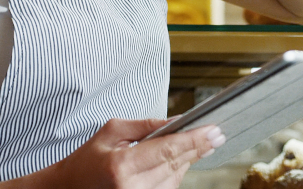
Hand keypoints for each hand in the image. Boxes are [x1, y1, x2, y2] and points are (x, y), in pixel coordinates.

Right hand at [47, 118, 224, 188]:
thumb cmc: (85, 162)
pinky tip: (179, 162)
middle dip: (197, 148)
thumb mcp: (110, 131)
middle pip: (176, 165)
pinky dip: (175, 174)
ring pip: (175, 180)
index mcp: (121, 166)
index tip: (212, 131)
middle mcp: (131, 188)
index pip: (167, 149)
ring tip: (198, 145)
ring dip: (187, 161)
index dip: (193, 140)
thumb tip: (174, 121)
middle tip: (216, 136)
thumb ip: (144, 125)